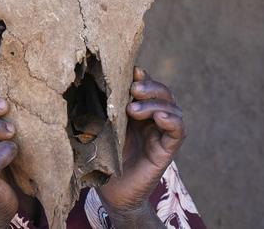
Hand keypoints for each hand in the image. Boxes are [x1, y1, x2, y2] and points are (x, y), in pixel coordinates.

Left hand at [98, 67, 184, 226]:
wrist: (111, 193)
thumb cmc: (101, 159)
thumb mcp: (98, 129)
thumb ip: (99, 110)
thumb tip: (85, 85)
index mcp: (134, 110)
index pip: (145, 86)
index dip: (141, 77)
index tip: (130, 70)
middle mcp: (151, 119)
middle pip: (161, 92)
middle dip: (149, 87)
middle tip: (133, 89)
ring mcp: (161, 133)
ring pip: (171, 107)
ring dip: (155, 103)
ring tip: (134, 109)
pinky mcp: (167, 150)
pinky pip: (178, 130)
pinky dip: (171, 120)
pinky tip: (159, 117)